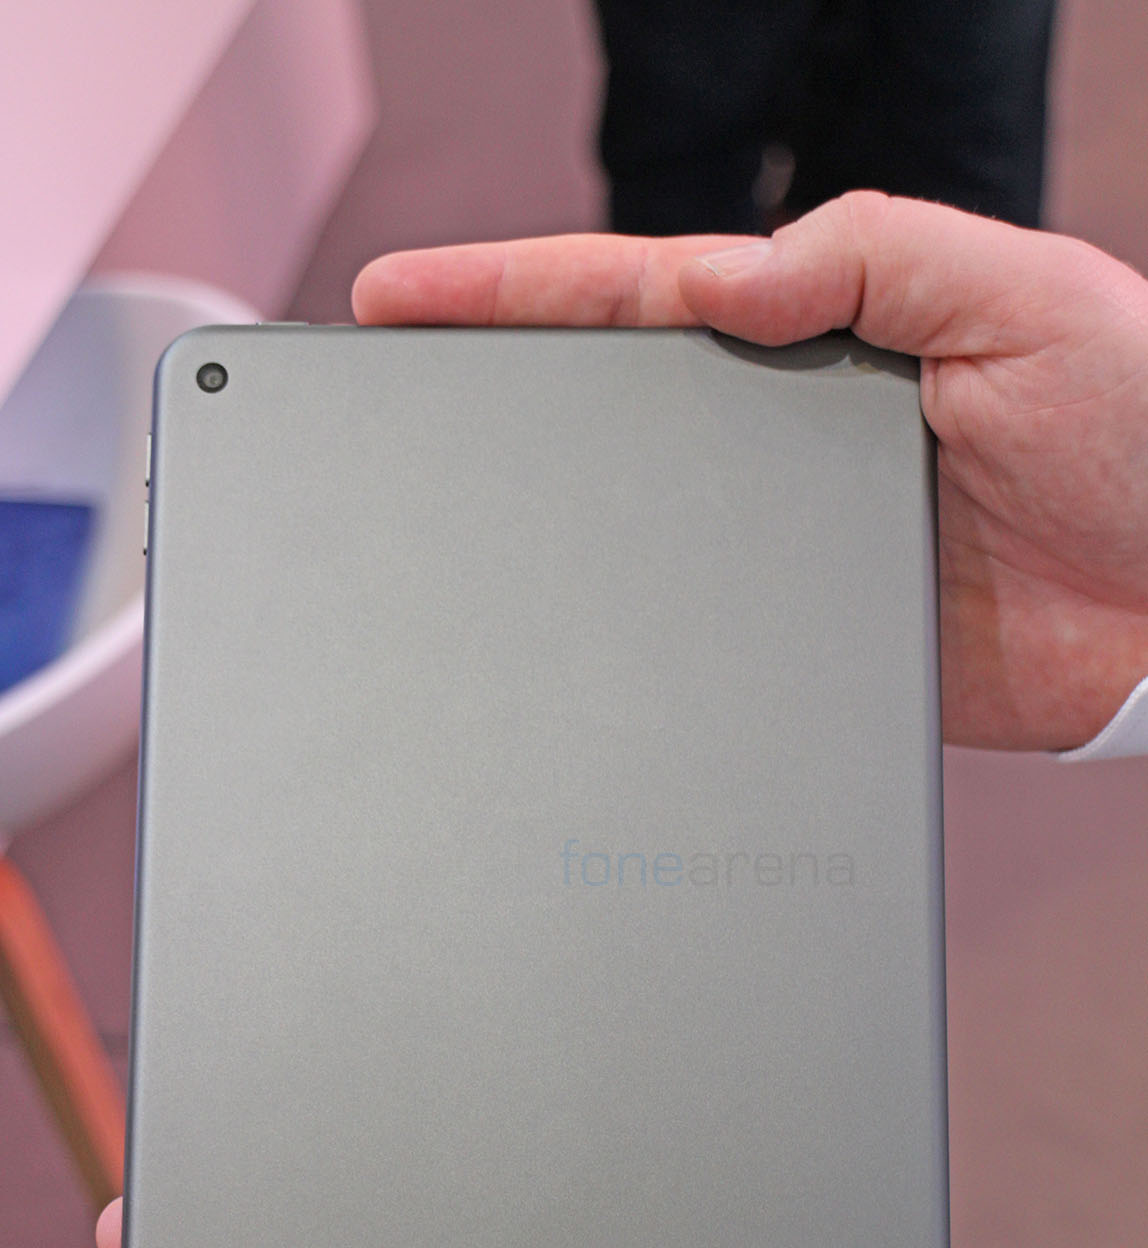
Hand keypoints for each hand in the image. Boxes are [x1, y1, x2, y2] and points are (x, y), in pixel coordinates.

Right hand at [353, 196, 1147, 750]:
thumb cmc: (1146, 434)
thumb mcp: (1022, 290)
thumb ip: (871, 260)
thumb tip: (723, 279)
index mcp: (830, 335)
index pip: (645, 298)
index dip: (516, 293)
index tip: (400, 297)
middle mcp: (790, 441)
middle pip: (614, 410)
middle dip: (491, 390)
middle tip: (378, 389)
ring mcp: (788, 547)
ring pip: (632, 528)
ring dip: (536, 517)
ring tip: (425, 510)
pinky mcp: (806, 644)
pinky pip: (689, 635)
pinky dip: (619, 637)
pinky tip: (554, 641)